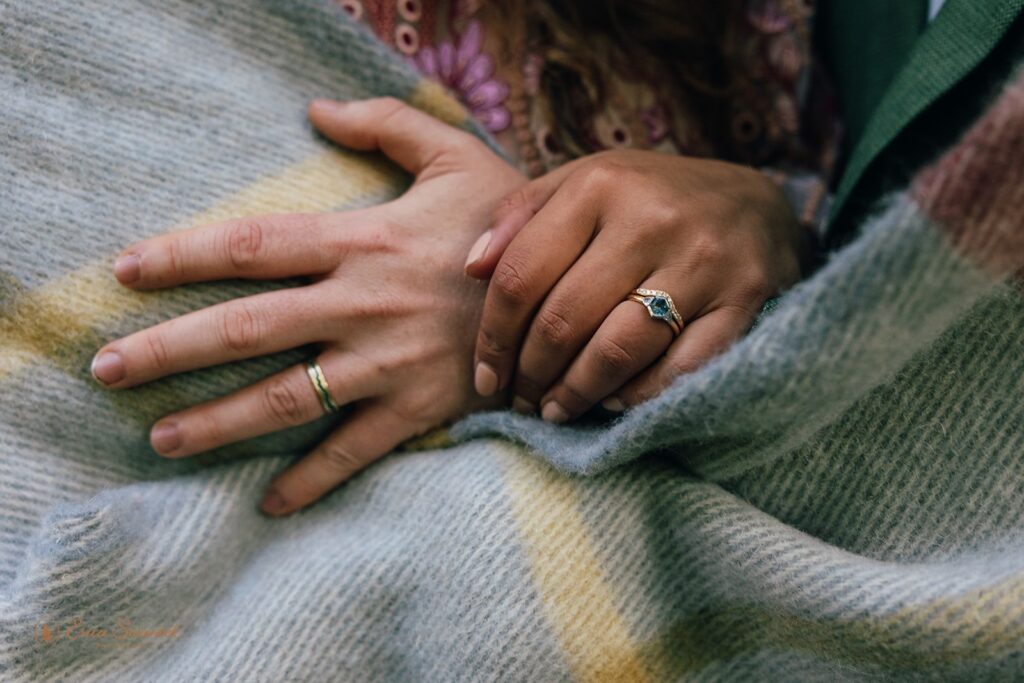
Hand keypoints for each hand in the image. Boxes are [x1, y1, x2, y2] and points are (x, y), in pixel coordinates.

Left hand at [92, 97, 525, 514]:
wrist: (577, 294)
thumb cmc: (507, 226)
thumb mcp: (456, 156)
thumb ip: (388, 124)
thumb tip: (315, 108)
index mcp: (364, 241)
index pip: (253, 247)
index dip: (183, 256)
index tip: (125, 272)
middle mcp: (364, 305)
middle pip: (247, 329)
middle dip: (169, 351)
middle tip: (107, 370)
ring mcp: (389, 364)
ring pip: (287, 398)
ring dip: (218, 422)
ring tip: (161, 439)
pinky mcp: (420, 409)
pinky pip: (356, 451)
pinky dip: (311, 480)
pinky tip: (268, 502)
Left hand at [463, 150, 802, 421]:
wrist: (756, 204)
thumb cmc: (649, 200)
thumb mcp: (584, 184)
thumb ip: (521, 216)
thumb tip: (471, 268)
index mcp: (600, 186)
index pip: (521, 276)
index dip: (493, 337)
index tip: (485, 376)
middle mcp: (651, 220)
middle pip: (564, 319)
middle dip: (530, 373)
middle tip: (519, 399)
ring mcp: (703, 262)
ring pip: (617, 351)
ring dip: (576, 393)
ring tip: (555, 409)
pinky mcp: (745, 301)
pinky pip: (679, 369)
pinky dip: (638, 396)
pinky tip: (613, 403)